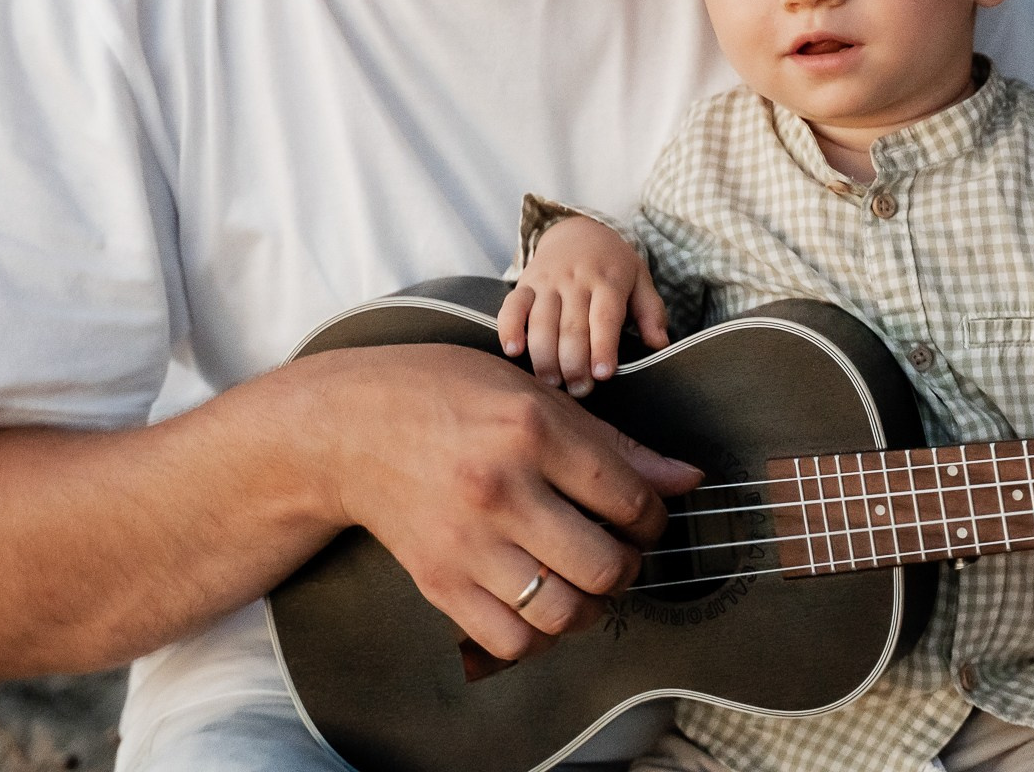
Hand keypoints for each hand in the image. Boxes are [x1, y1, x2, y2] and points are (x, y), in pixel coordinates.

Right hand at [302, 342, 700, 660]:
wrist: (349, 427)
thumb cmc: (444, 396)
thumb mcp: (533, 394)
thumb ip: (613, 442)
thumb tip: (685, 479)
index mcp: (532, 430)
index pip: (629, 497)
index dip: (654, 517)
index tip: (645, 516)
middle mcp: (501, 489)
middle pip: (605, 565)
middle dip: (629, 566)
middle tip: (620, 551)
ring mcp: (467, 542)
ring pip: (564, 612)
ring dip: (592, 607)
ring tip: (586, 582)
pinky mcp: (439, 582)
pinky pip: (511, 640)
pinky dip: (540, 637)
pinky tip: (541, 605)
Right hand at [499, 216, 669, 396]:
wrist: (579, 229)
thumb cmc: (612, 265)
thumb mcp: (640, 280)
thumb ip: (651, 312)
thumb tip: (659, 344)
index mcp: (608, 280)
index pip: (604, 317)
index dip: (603, 347)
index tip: (603, 374)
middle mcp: (576, 280)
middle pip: (572, 326)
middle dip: (574, 363)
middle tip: (580, 390)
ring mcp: (548, 281)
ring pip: (541, 321)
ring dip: (544, 356)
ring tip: (552, 383)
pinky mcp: (525, 283)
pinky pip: (512, 305)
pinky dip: (509, 327)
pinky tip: (513, 351)